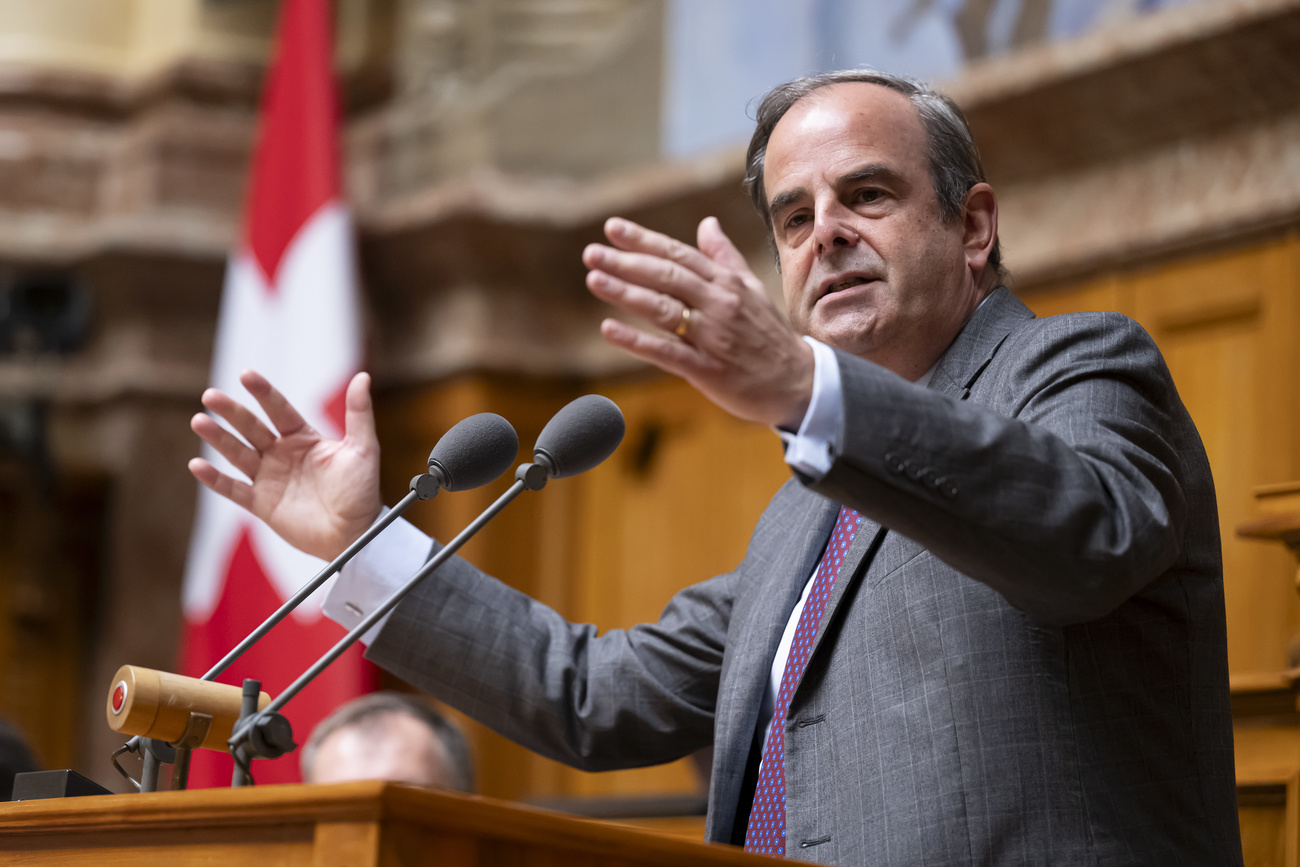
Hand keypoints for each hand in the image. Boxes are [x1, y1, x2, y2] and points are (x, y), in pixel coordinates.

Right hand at [188, 370, 383, 560]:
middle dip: (232, 412)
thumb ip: (359, 413)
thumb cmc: (362, 492)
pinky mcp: (261, 504)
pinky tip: (197, 465)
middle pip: (252, 427)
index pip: (279, 410)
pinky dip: (215, 479)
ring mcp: (270, 478)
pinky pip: (233, 489)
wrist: (355, 535)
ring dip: (218, 438)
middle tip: (210, 396)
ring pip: (238, 453)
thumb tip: (362, 376)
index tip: (246, 375)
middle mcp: (283, 454)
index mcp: (304, 438)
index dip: (263, 393)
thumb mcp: (364, 449)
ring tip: (199, 421)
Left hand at [584, 216, 813, 428]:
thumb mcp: (751, 289)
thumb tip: (706, 223)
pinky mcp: (707, 369)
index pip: (679, 255)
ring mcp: (713, 336)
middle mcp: (719, 304)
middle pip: (666, 277)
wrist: (798, 382)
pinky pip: (666, 351)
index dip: (644, 241)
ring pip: (663, 309)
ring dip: (626, 294)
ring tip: (595, 279)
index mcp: (727, 283)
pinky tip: (608, 329)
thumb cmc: (769, 335)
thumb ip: (724, 257)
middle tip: (591, 253)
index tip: (612, 228)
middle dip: (626, 262)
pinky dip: (636, 340)